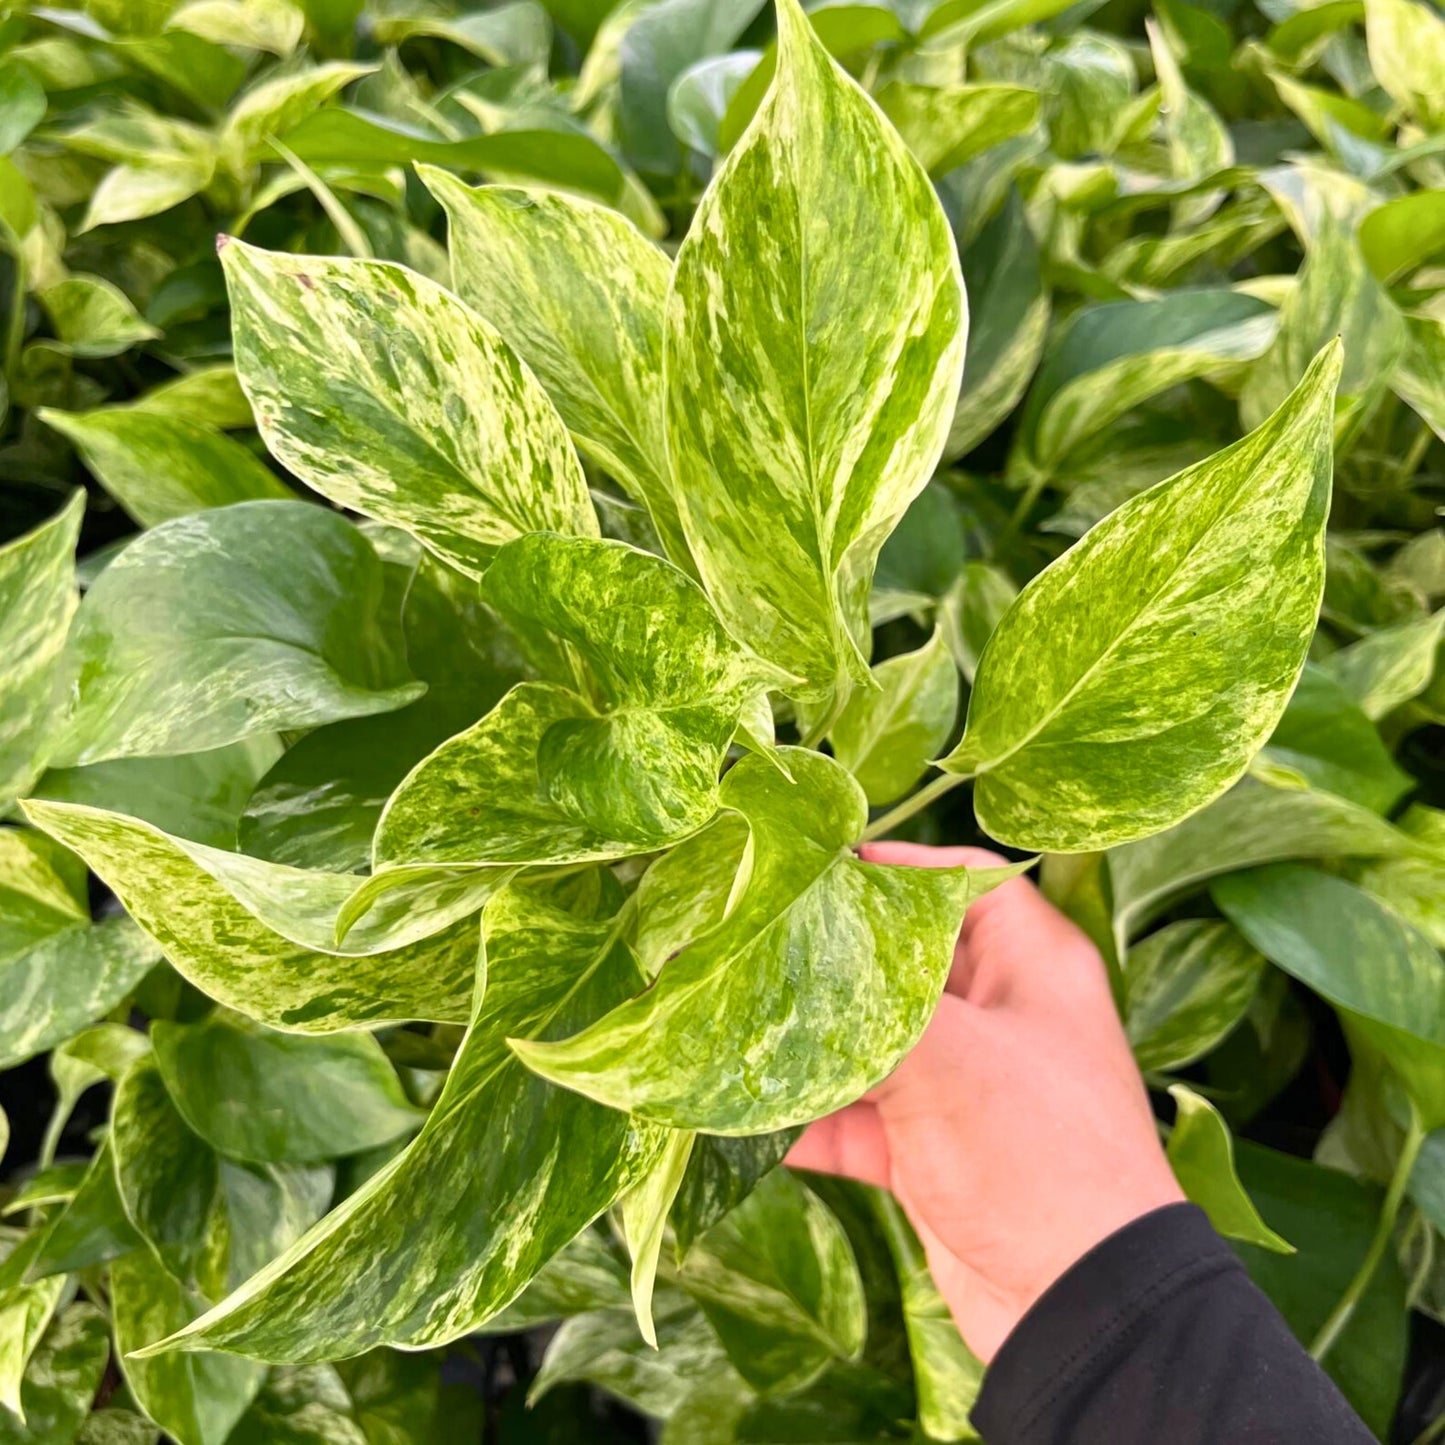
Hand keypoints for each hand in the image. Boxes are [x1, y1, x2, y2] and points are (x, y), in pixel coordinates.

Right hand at [788, 842, 1182, 1361]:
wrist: (1082, 1308)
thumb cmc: (1037, 1154)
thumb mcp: (949, 1058)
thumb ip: (866, 1004)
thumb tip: (785, 961)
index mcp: (1031, 966)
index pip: (963, 880)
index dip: (896, 865)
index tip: (818, 866)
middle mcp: (1000, 1017)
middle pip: (905, 963)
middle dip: (833, 960)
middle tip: (754, 942)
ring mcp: (967, 1088)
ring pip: (876, 1042)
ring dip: (812, 1044)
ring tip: (736, 1025)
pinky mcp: (935, 1153)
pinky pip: (862, 1117)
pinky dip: (814, 1117)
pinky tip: (750, 1116)